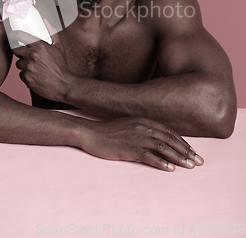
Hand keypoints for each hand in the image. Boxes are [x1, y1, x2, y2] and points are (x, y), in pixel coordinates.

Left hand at [10, 20, 76, 101]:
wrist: (63, 85)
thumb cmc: (61, 66)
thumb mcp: (59, 48)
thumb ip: (52, 33)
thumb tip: (46, 21)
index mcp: (40, 46)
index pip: (20, 36)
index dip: (13, 35)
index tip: (12, 35)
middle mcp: (32, 55)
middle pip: (15, 49)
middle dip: (18, 51)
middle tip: (23, 53)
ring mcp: (28, 67)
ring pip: (18, 63)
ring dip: (23, 64)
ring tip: (33, 67)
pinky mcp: (26, 78)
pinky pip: (21, 74)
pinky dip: (26, 75)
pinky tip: (34, 76)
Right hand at [80, 116, 203, 170]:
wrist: (90, 133)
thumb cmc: (108, 131)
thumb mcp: (128, 125)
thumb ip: (143, 130)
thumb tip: (156, 139)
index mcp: (143, 121)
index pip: (169, 132)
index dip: (183, 142)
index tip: (193, 152)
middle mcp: (142, 127)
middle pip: (170, 139)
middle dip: (186, 151)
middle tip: (198, 161)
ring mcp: (136, 137)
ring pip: (163, 147)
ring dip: (178, 157)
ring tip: (190, 166)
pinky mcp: (129, 149)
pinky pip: (149, 156)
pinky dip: (161, 162)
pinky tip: (170, 169)